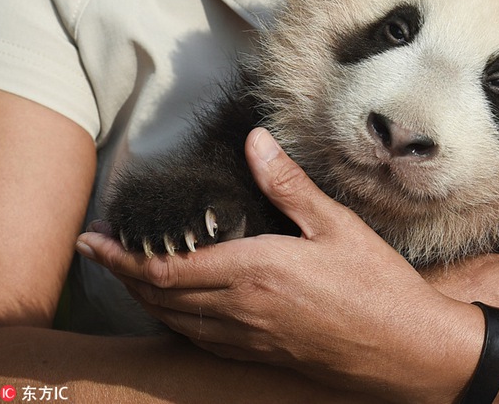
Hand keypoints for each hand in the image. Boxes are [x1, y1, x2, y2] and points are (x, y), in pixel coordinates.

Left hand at [76, 128, 478, 401]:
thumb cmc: (376, 285)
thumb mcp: (337, 225)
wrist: (405, 349)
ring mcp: (248, 339)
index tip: (94, 241)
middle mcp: (241, 310)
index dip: (121, 255)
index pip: (165, 266)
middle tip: (102, 251)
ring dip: (143, 297)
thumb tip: (255, 142)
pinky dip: (173, 321)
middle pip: (159, 295)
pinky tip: (178, 310)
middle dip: (122, 274)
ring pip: (173, 321)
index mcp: (255, 272)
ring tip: (131, 274)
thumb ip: (288, 185)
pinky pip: (199, 341)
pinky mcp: (260, 356)